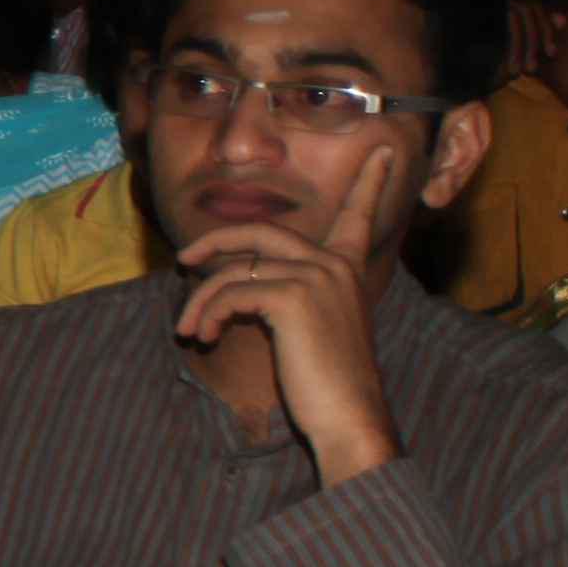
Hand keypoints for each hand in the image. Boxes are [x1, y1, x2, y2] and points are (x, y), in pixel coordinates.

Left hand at [174, 149, 411, 480]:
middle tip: (184, 258)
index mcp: (348, 269)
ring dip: (200, 299)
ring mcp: (318, 277)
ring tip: (189, 330)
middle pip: (259, 231)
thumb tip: (234, 280)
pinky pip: (229, 292)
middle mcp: (336, 265)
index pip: (358, 215)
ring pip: (234, 268)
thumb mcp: (308, 327)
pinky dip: (207, 314)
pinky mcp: (293, 297)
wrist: (346, 418)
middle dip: (213, 242)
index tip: (383, 148)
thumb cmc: (323, 381)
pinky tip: (204, 338)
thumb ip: (285, 294)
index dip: (370, 183)